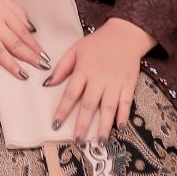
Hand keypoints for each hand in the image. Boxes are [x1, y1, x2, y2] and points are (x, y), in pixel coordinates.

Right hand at [0, 0, 47, 79]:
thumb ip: (16, 11)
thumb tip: (32, 28)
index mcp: (2, 11)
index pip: (22, 31)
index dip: (34, 44)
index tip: (45, 56)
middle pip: (13, 42)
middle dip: (29, 56)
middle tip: (42, 67)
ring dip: (11, 63)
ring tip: (23, 75)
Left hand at [44, 17, 155, 143]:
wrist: (125, 33)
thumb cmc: (97, 43)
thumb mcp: (75, 49)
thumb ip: (62, 67)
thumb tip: (47, 84)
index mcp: (84, 70)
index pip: (71, 93)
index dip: (63, 110)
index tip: (56, 125)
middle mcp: (99, 78)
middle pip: (89, 104)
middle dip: (83, 124)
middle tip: (78, 142)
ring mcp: (115, 82)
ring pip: (108, 107)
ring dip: (104, 125)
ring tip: (99, 142)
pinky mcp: (129, 84)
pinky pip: (126, 102)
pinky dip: (124, 115)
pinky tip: (120, 127)